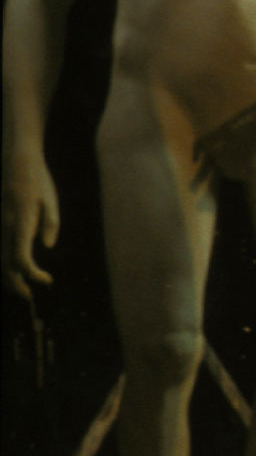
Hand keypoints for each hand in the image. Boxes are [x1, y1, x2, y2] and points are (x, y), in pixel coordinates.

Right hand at [2, 154, 59, 299]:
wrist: (14, 159)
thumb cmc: (37, 179)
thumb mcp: (50, 200)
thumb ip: (50, 224)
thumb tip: (47, 246)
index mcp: (21, 221)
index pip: (20, 259)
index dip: (33, 274)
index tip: (47, 280)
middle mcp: (4, 224)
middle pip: (5, 263)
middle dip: (15, 283)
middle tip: (29, 296)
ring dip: (6, 274)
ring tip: (19, 286)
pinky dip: (1, 260)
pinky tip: (9, 267)